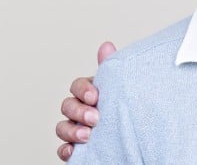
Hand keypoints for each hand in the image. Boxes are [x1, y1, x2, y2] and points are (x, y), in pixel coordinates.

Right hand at [55, 41, 115, 160]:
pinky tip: (73, 151)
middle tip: (95, 118)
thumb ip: (110, 69)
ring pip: (61, 127)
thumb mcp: (119, 87)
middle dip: (78, 111)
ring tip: (87, 135)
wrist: (135, 135)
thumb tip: (106, 45)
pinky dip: (65, 150)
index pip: (77, 86)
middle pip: (67, 106)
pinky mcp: (76, 148)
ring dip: (71, 130)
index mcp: (90, 93)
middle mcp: (79, 110)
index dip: (82, 90)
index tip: (95, 96)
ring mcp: (75, 128)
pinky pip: (63, 149)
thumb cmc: (123, 107)